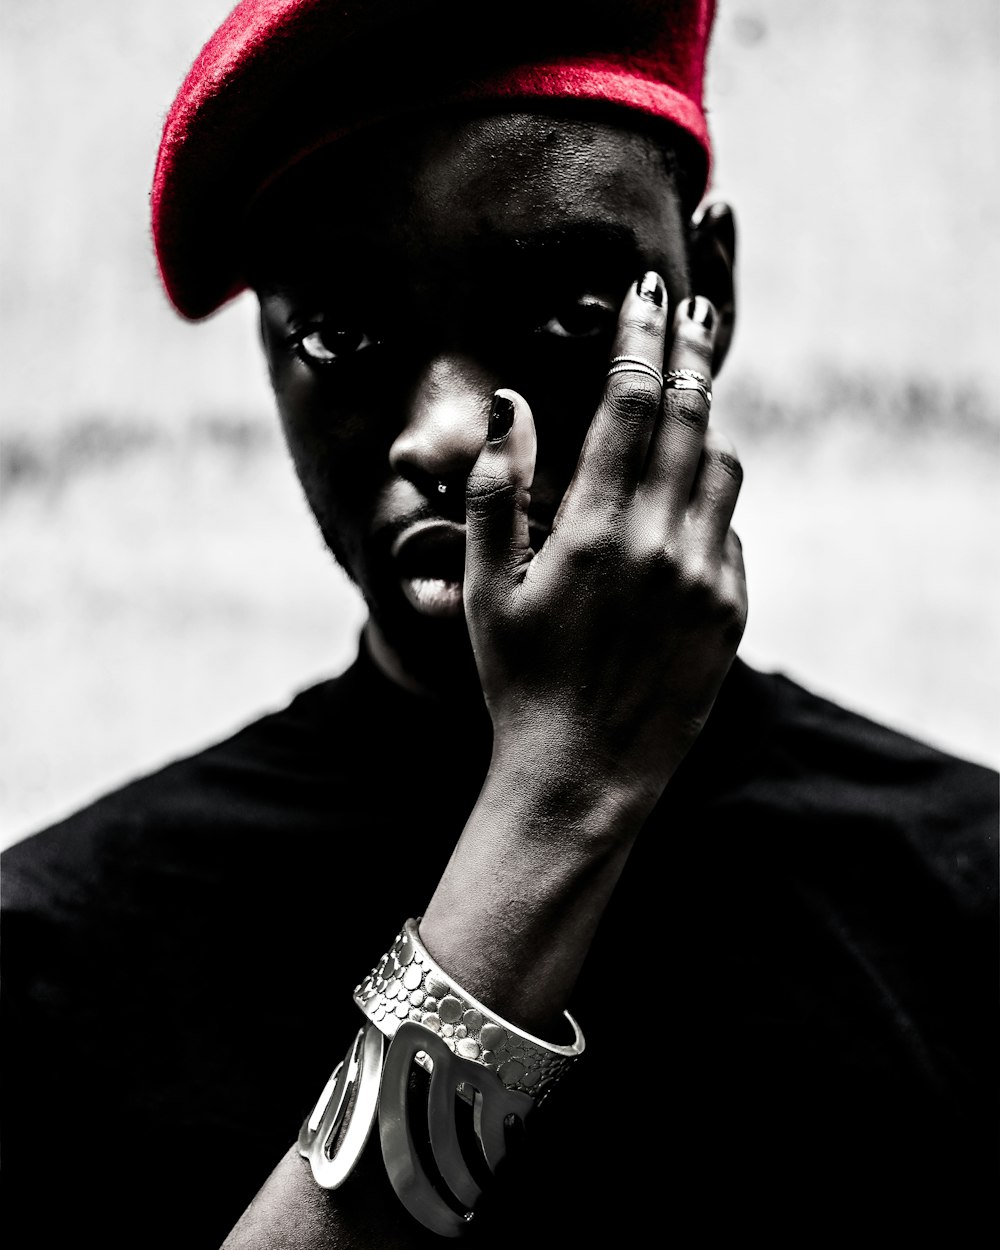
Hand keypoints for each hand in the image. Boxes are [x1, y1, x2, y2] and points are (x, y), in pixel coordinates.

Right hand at [463, 274, 746, 814]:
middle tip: (695, 308)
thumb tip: (512, 406)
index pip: (630, 404)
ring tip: (680, 414)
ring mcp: (705, 578)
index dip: (641, 338)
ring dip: (703, 429)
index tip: (648, 290)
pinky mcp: (730, 611)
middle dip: (692, 352)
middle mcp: (660, 543)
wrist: (583, 773)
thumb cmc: (520, 679)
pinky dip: (706, 504)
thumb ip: (495, 489)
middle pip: (690, 417)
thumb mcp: (483, 588)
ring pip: (722, 467)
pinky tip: (674, 519)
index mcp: (594, 530)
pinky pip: (729, 530)